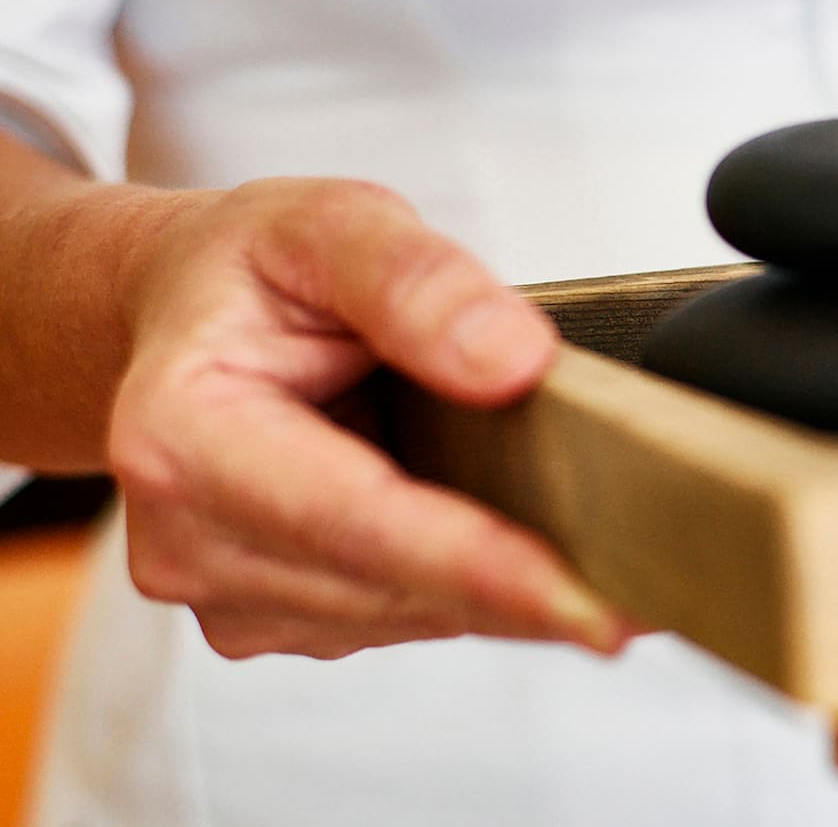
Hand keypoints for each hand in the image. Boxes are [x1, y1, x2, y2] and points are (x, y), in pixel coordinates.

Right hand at [107, 178, 631, 659]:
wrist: (182, 316)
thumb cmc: (250, 271)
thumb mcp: (328, 222)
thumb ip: (415, 277)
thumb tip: (510, 360)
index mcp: (183, 432)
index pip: (356, 519)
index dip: (478, 564)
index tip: (582, 598)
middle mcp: (188, 535)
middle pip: (390, 586)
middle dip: (525, 592)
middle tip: (654, 592)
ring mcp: (225, 588)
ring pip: (407, 615)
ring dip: (508, 596)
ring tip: (610, 567)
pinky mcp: (273, 615)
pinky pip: (400, 614)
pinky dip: (474, 590)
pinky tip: (531, 556)